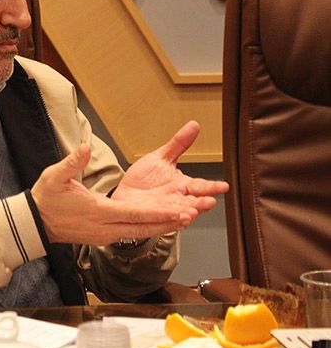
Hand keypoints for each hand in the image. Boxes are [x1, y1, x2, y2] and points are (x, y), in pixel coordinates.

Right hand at [30, 146, 195, 245]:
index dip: (158, 213)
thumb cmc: (45, 198)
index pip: (134, 214)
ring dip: (160, 226)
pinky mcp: (102, 238)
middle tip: (192, 216)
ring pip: (138, 233)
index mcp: (97, 211)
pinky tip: (159, 223)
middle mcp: (104, 228)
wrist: (34, 222)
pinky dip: (147, 228)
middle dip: (168, 223)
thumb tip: (85, 147)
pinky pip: (130, 234)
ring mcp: (103, 236)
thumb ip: (72, 162)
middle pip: (143, 228)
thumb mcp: (54, 176)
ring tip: (183, 219)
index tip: (178, 211)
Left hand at [112, 120, 228, 222]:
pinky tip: (176, 218)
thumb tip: (194, 125)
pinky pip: (162, 222)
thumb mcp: (161, 157)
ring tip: (192, 211)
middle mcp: (177, 200)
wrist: (123, 194)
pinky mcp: (152, 219)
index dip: (212, 187)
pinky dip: (170, 221)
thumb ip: (178, 143)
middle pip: (194, 203)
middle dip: (202, 203)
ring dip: (187, 213)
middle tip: (209, 201)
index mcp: (182, 186)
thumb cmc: (142, 179)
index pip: (201, 187)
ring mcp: (165, 212)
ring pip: (180, 215)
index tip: (223, 186)